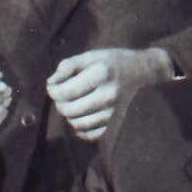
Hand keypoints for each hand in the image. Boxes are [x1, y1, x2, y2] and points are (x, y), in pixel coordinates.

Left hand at [45, 47, 171, 141]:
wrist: (140, 71)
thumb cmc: (110, 62)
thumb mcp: (89, 56)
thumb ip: (67, 66)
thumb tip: (51, 83)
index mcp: (101, 74)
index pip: (65, 92)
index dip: (52, 91)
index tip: (52, 86)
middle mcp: (109, 95)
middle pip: (69, 110)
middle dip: (59, 103)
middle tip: (61, 95)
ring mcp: (113, 111)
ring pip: (77, 124)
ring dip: (69, 115)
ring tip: (72, 103)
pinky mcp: (115, 123)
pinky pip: (90, 135)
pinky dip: (80, 128)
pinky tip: (81, 116)